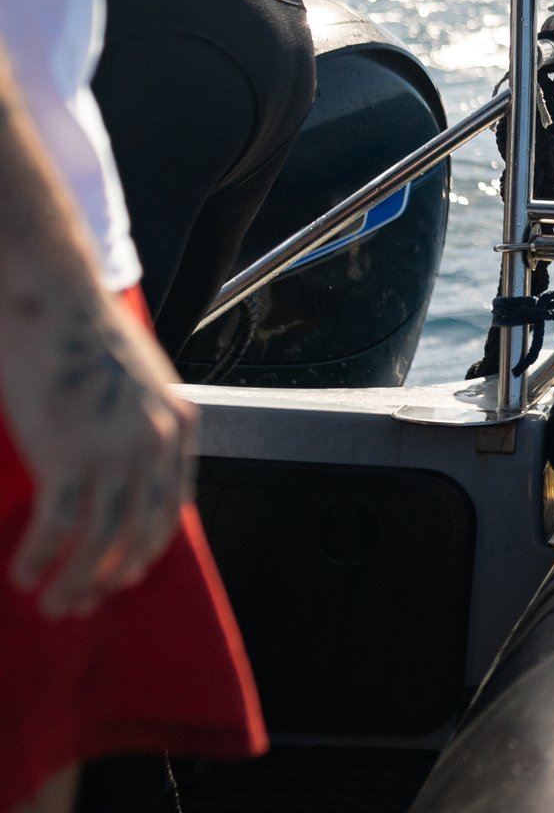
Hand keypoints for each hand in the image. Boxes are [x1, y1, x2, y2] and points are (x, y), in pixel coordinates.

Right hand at [0, 283, 195, 618]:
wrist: (54, 299)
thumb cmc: (83, 339)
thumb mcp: (136, 385)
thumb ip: (138, 428)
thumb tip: (119, 478)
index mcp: (177, 425)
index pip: (170, 508)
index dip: (143, 551)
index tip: (120, 576)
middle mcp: (154, 442)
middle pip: (138, 533)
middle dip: (108, 578)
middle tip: (79, 605)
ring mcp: (114, 450)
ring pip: (99, 539)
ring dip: (73, 581)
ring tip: (50, 603)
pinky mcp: (69, 452)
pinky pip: (58, 525)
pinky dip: (40, 558)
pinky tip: (24, 574)